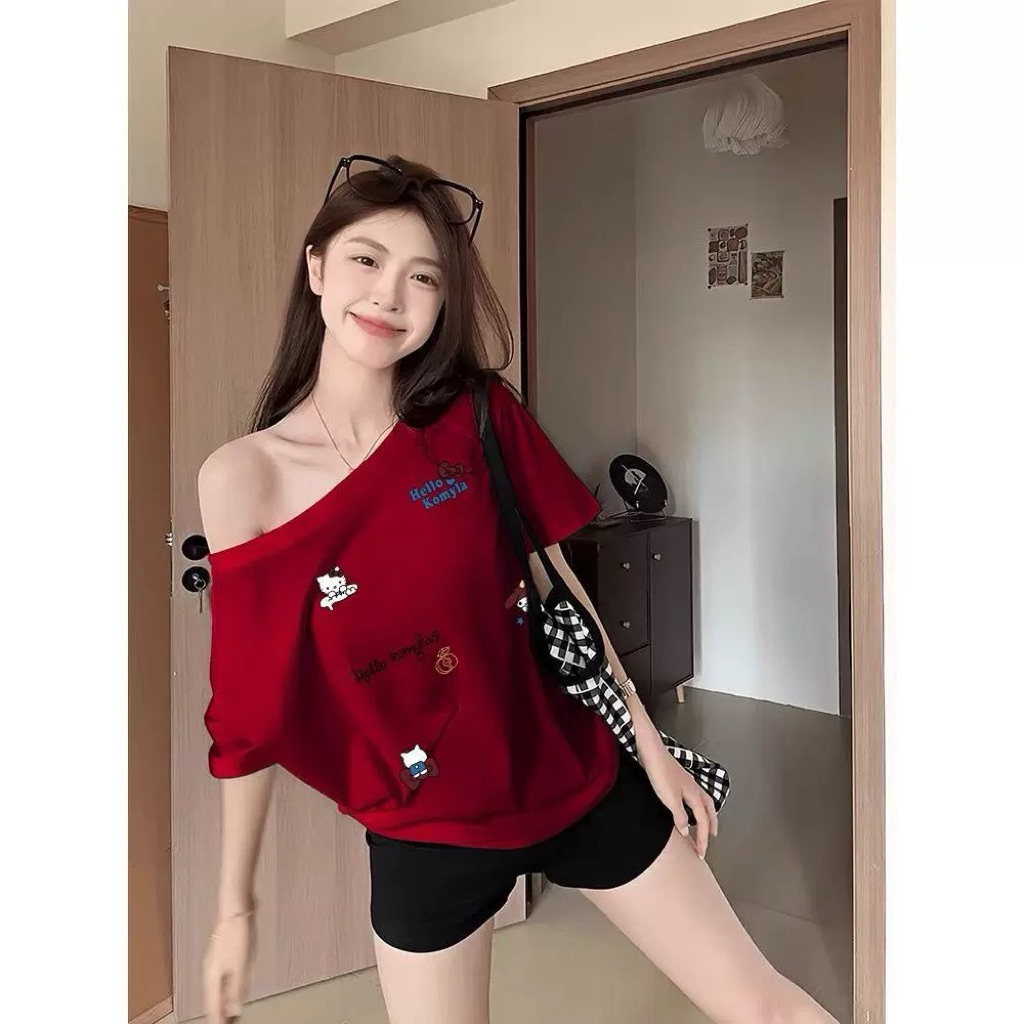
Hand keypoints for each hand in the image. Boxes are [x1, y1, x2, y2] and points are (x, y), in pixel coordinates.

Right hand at [203, 911, 254, 1022]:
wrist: (236, 908)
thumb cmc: (238, 934)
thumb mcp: (241, 965)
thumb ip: (238, 989)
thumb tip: (234, 1010)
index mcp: (213, 978)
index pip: (213, 1008)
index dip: (218, 1021)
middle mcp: (211, 973)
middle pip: (213, 1001)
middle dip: (220, 1014)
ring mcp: (216, 964)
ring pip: (217, 991)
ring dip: (223, 1004)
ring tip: (230, 1015)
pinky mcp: (224, 956)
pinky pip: (223, 980)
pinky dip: (226, 991)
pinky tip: (232, 991)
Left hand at [637, 737, 718, 858]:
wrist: (650, 750)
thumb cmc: (659, 771)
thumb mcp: (670, 799)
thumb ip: (680, 816)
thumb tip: (687, 831)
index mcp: (694, 794)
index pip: (703, 821)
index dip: (703, 838)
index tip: (702, 852)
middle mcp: (694, 788)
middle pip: (708, 810)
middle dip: (711, 825)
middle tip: (711, 838)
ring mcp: (686, 782)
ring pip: (702, 802)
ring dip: (705, 814)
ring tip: (703, 824)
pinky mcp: (676, 778)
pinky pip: (692, 797)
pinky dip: (694, 805)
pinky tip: (686, 806)